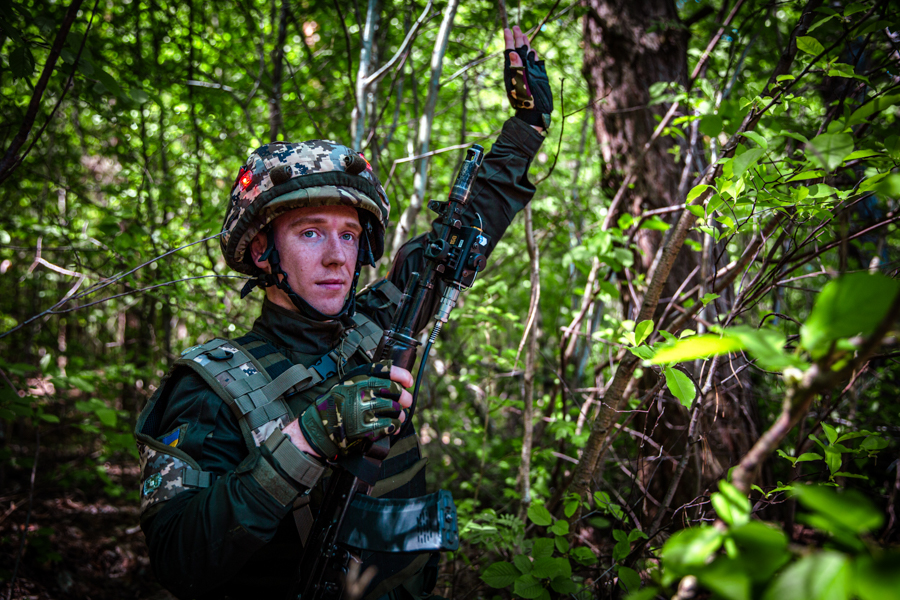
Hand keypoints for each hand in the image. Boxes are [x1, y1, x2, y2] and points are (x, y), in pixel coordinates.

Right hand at [296, 363, 412, 458]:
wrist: (321, 425)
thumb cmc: (337, 403)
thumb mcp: (350, 383)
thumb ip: (369, 379)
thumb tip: (396, 380)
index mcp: (360, 379)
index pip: (387, 370)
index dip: (402, 375)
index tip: (408, 381)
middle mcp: (363, 392)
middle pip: (395, 391)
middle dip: (404, 397)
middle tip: (406, 401)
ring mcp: (364, 410)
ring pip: (395, 409)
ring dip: (399, 413)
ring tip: (396, 415)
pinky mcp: (366, 427)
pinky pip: (390, 425)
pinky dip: (394, 426)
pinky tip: (391, 426)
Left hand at [503, 25, 552, 130]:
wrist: (533, 112)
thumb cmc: (524, 99)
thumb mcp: (519, 82)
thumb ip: (516, 67)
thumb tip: (511, 53)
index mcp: (513, 70)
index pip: (510, 51)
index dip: (509, 40)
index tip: (507, 29)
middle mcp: (519, 69)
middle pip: (518, 50)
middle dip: (517, 39)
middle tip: (516, 27)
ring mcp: (527, 72)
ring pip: (526, 55)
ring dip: (525, 45)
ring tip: (523, 35)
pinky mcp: (535, 76)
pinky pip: (533, 63)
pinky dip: (532, 55)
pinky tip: (532, 50)